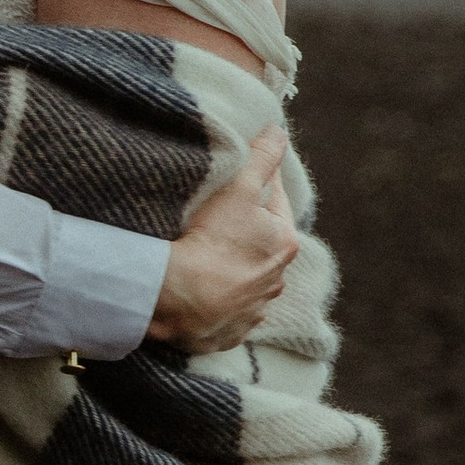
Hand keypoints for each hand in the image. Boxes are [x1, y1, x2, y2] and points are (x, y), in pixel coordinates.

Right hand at [150, 129, 297, 351]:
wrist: (179, 299)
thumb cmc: (212, 241)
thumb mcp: (238, 189)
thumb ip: (261, 158)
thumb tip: (279, 132)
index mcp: (284, 244)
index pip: (275, 202)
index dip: (256, 185)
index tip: (238, 177)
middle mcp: (276, 280)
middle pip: (262, 243)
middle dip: (245, 230)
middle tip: (216, 216)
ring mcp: (253, 310)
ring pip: (247, 279)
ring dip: (232, 268)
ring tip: (205, 255)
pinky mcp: (229, 333)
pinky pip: (226, 310)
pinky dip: (216, 299)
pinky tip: (198, 290)